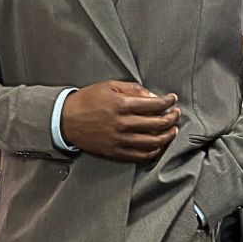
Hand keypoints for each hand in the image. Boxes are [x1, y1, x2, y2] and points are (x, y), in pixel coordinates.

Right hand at [60, 82, 179, 162]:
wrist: (66, 120)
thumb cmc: (88, 100)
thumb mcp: (109, 86)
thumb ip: (133, 89)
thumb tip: (153, 96)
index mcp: (122, 105)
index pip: (154, 105)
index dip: (168, 102)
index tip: (172, 99)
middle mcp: (123, 124)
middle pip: (157, 124)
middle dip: (171, 118)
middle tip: (176, 114)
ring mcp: (120, 140)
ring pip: (153, 142)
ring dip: (167, 136)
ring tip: (172, 130)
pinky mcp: (115, 152)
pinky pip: (141, 155)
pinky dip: (153, 151)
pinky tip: (158, 144)